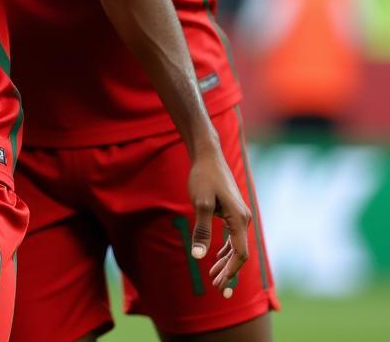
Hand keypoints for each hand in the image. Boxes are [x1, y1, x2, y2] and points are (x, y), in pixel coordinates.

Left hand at [186, 147, 251, 295]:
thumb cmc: (204, 177)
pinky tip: (215, 256)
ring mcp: (240, 215)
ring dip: (226, 261)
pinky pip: (233, 236)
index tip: (218, 284)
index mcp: (239, 219)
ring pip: (236, 246)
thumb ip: (202, 230)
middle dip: (228, 271)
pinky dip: (225, 249)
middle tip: (215, 287)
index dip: (230, 272)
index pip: (240, 254)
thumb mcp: (200, 204)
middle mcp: (244, 219)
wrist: (208, 155)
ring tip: (213, 275)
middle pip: (240, 253)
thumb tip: (199, 256)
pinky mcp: (233, 211)